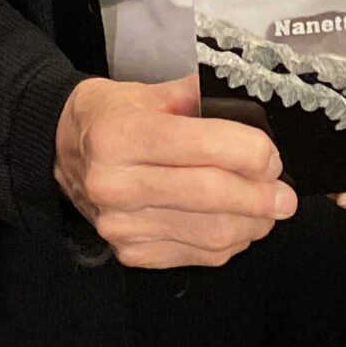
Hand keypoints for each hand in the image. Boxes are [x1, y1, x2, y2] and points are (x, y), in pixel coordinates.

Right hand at [55, 69, 296, 267]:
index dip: (248, 152)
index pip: (199, 147)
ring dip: (252, 223)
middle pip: (209, 195)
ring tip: (269, 208)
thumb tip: (253, 103)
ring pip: (209, 233)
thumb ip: (198, 95)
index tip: (272, 156)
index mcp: (119, 136)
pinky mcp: (131, 253)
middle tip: (285, 193)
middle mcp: (114, 184)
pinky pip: (198, 255)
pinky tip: (239, 223)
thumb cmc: (111, 116)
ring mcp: (121, 226)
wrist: (60, 152)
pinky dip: (230, 242)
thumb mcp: (148, 91)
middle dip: (260, 196)